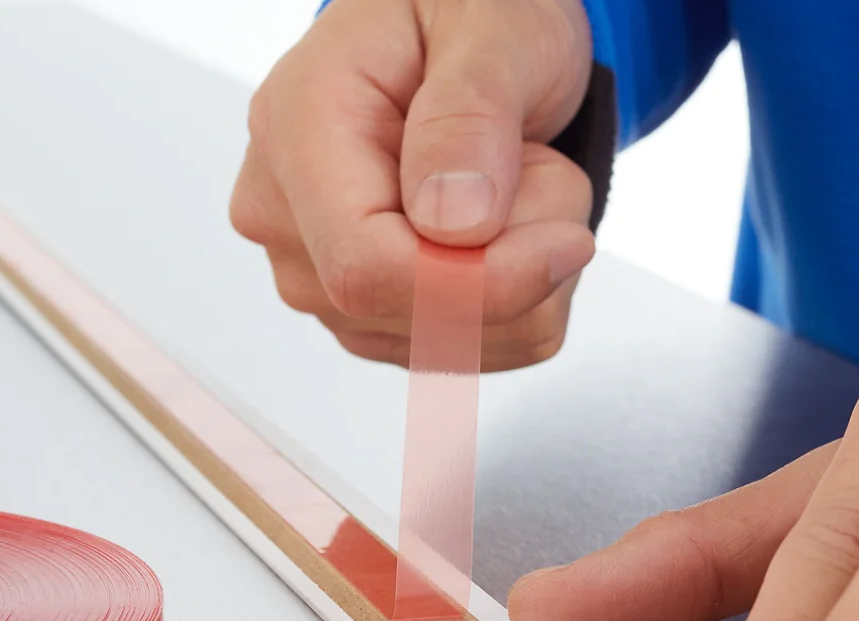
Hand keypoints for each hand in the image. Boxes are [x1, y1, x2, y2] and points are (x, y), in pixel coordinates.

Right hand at [230, 0, 595, 369]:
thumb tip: (451, 223)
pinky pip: (474, 349)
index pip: (366, 267)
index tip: (571, 241)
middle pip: (415, 314)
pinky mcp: (364, 314)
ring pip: (456, 343)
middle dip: (518, 256)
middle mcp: (287, 216)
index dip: (480, 283)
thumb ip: (470, 115)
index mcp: (297, 129)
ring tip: (510, 175)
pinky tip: (501, 220)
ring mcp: (318, 274)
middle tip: (534, 158)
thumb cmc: (472, 11)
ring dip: (526, 272)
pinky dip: (519, 296)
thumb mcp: (491, 27)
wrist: (468, 37)